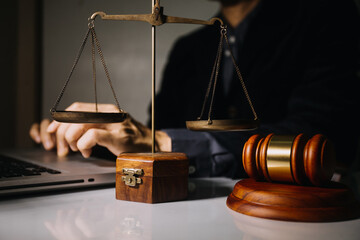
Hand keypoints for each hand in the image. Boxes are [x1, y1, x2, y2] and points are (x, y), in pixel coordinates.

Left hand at [30, 102, 170, 157]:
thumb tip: (68, 130)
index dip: (59, 119)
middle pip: (74, 116)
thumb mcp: (111, 128)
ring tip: (78, 149)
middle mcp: (110, 113)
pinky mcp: (119, 137)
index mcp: (106, 109)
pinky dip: (83, 146)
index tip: (51, 131)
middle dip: (61, 134)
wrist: (154, 145)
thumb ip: (93, 125)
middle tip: (64, 148)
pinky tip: (88, 152)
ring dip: (72, 140)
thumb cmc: (131, 139)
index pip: (76, 108)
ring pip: (80, 125)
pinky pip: (91, 136)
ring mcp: (115, 124)